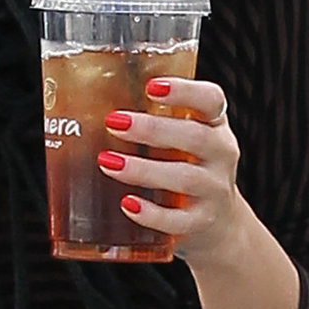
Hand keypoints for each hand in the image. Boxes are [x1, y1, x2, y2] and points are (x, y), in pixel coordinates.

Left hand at [97, 77, 242, 271]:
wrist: (219, 222)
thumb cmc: (187, 166)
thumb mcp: (182, 138)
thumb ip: (154, 119)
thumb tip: (87, 101)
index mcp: (214, 124)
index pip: (210, 99)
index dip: (184, 90)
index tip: (151, 86)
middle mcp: (221, 154)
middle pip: (195, 137)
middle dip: (152, 129)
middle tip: (113, 123)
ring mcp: (214, 190)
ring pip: (185, 178)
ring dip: (143, 169)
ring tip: (108, 163)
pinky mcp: (202, 222)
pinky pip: (178, 221)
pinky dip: (152, 214)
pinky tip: (127, 204)